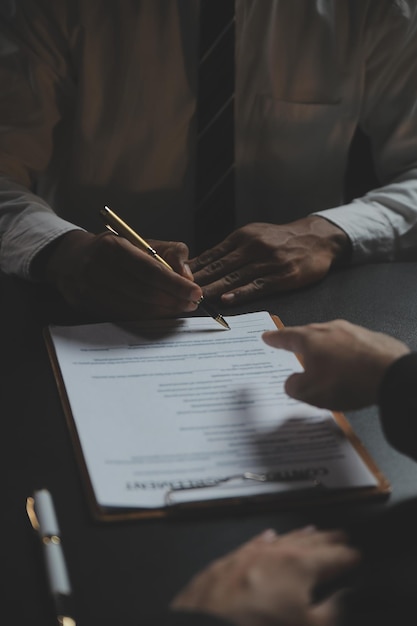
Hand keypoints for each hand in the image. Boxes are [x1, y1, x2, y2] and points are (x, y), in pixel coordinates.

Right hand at [40, 230, 202, 319]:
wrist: (71, 259)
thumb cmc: (114, 250)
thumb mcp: (141, 241)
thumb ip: (170, 252)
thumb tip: (187, 276)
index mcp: (112, 246)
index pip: (150, 270)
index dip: (175, 284)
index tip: (195, 292)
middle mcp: (97, 268)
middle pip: (144, 292)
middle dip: (173, 300)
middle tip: (192, 303)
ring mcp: (89, 289)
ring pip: (135, 307)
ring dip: (163, 311)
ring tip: (180, 308)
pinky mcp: (87, 306)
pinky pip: (124, 316)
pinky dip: (147, 317)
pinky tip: (161, 313)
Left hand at [171, 526, 359, 625]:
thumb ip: (332, 610)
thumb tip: (347, 595)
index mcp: (299, 565)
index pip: (334, 557)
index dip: (349, 556)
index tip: (359, 555)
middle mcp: (275, 551)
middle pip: (309, 542)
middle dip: (328, 540)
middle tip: (342, 536)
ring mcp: (248, 553)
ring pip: (282, 539)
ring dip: (300, 536)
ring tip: (313, 532)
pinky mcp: (227, 561)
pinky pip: (254, 543)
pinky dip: (267, 539)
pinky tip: (270, 535)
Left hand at [189, 216, 349, 304]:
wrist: (317, 238)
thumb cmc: (281, 240)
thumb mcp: (254, 235)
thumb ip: (231, 250)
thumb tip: (204, 264)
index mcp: (242, 237)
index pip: (212, 254)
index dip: (193, 268)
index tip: (174, 278)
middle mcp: (252, 247)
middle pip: (219, 266)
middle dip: (197, 280)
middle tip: (178, 292)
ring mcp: (267, 261)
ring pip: (234, 276)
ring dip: (213, 289)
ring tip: (196, 299)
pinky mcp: (282, 275)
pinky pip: (257, 285)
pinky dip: (240, 293)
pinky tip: (226, 300)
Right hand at [262, 320, 409, 409]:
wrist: (391, 374)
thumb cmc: (347, 381)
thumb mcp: (310, 392)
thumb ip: (294, 386)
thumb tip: (291, 383)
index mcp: (310, 339)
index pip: (286, 336)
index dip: (274, 338)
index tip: (267, 336)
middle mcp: (330, 329)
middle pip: (310, 335)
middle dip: (301, 342)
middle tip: (293, 348)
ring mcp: (353, 331)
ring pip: (332, 339)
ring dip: (326, 350)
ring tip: (325, 365)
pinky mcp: (373, 339)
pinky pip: (353, 346)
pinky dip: (347, 356)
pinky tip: (351, 368)